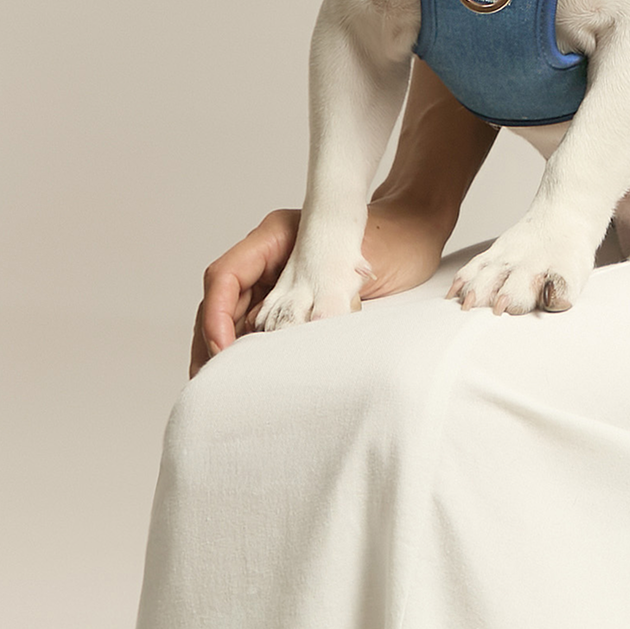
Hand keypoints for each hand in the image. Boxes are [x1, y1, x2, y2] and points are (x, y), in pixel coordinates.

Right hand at [189, 199, 454, 374]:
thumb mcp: (355, 264)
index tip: (223, 350)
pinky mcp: (296, 305)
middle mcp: (271, 259)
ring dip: (228, 354)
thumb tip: (298, 334)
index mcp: (275, 237)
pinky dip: (254, 355)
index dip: (216, 316)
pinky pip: (264, 331)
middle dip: (211, 344)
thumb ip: (323, 294)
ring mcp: (280, 283)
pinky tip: (253, 382)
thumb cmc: (393, 238)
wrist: (419, 235)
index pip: (226, 276)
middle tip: (211, 387)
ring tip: (223, 392)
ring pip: (238, 321)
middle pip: (222, 304)